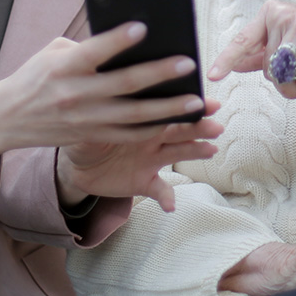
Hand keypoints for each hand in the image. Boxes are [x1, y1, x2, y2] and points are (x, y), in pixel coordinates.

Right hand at [0, 22, 211, 163]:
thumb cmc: (36, 76)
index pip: (94, 51)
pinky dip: (154, 128)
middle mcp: (75, 94)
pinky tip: (176, 120)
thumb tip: (127, 42)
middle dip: (159, 74)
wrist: (7, 119)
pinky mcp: (91, 136)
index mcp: (64, 66)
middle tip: (188, 63)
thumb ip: (88, 47)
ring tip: (196, 100)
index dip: (118, 40)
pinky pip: (129, 134)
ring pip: (134, 115)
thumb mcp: (54, 52)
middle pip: (124, 84)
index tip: (143, 27)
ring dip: (168, 108)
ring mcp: (85, 120)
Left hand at [57, 97, 222, 211]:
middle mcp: (153, 135)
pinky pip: (159, 189)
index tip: (206, 100)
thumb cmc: (87, 130)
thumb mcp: (90, 117)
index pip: (168, 106)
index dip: (187, 104)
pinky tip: (171, 205)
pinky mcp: (144, 181)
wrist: (78, 163)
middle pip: (180, 128)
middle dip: (200, 126)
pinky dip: (166, 197)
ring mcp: (151, 158)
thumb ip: (100, 109)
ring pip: (178, 153)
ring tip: (211, 150)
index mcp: (142, 115)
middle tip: (216, 124)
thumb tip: (102, 91)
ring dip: (196, 152)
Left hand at [208, 1, 295, 102]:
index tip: (212, 75)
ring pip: (283, 73)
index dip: (226, 59)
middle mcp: (283, 14)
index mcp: (270, 13)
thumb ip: (260, 53)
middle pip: (267, 66)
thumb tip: (234, 63)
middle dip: (282, 79)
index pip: (243, 40)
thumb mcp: (287, 43)